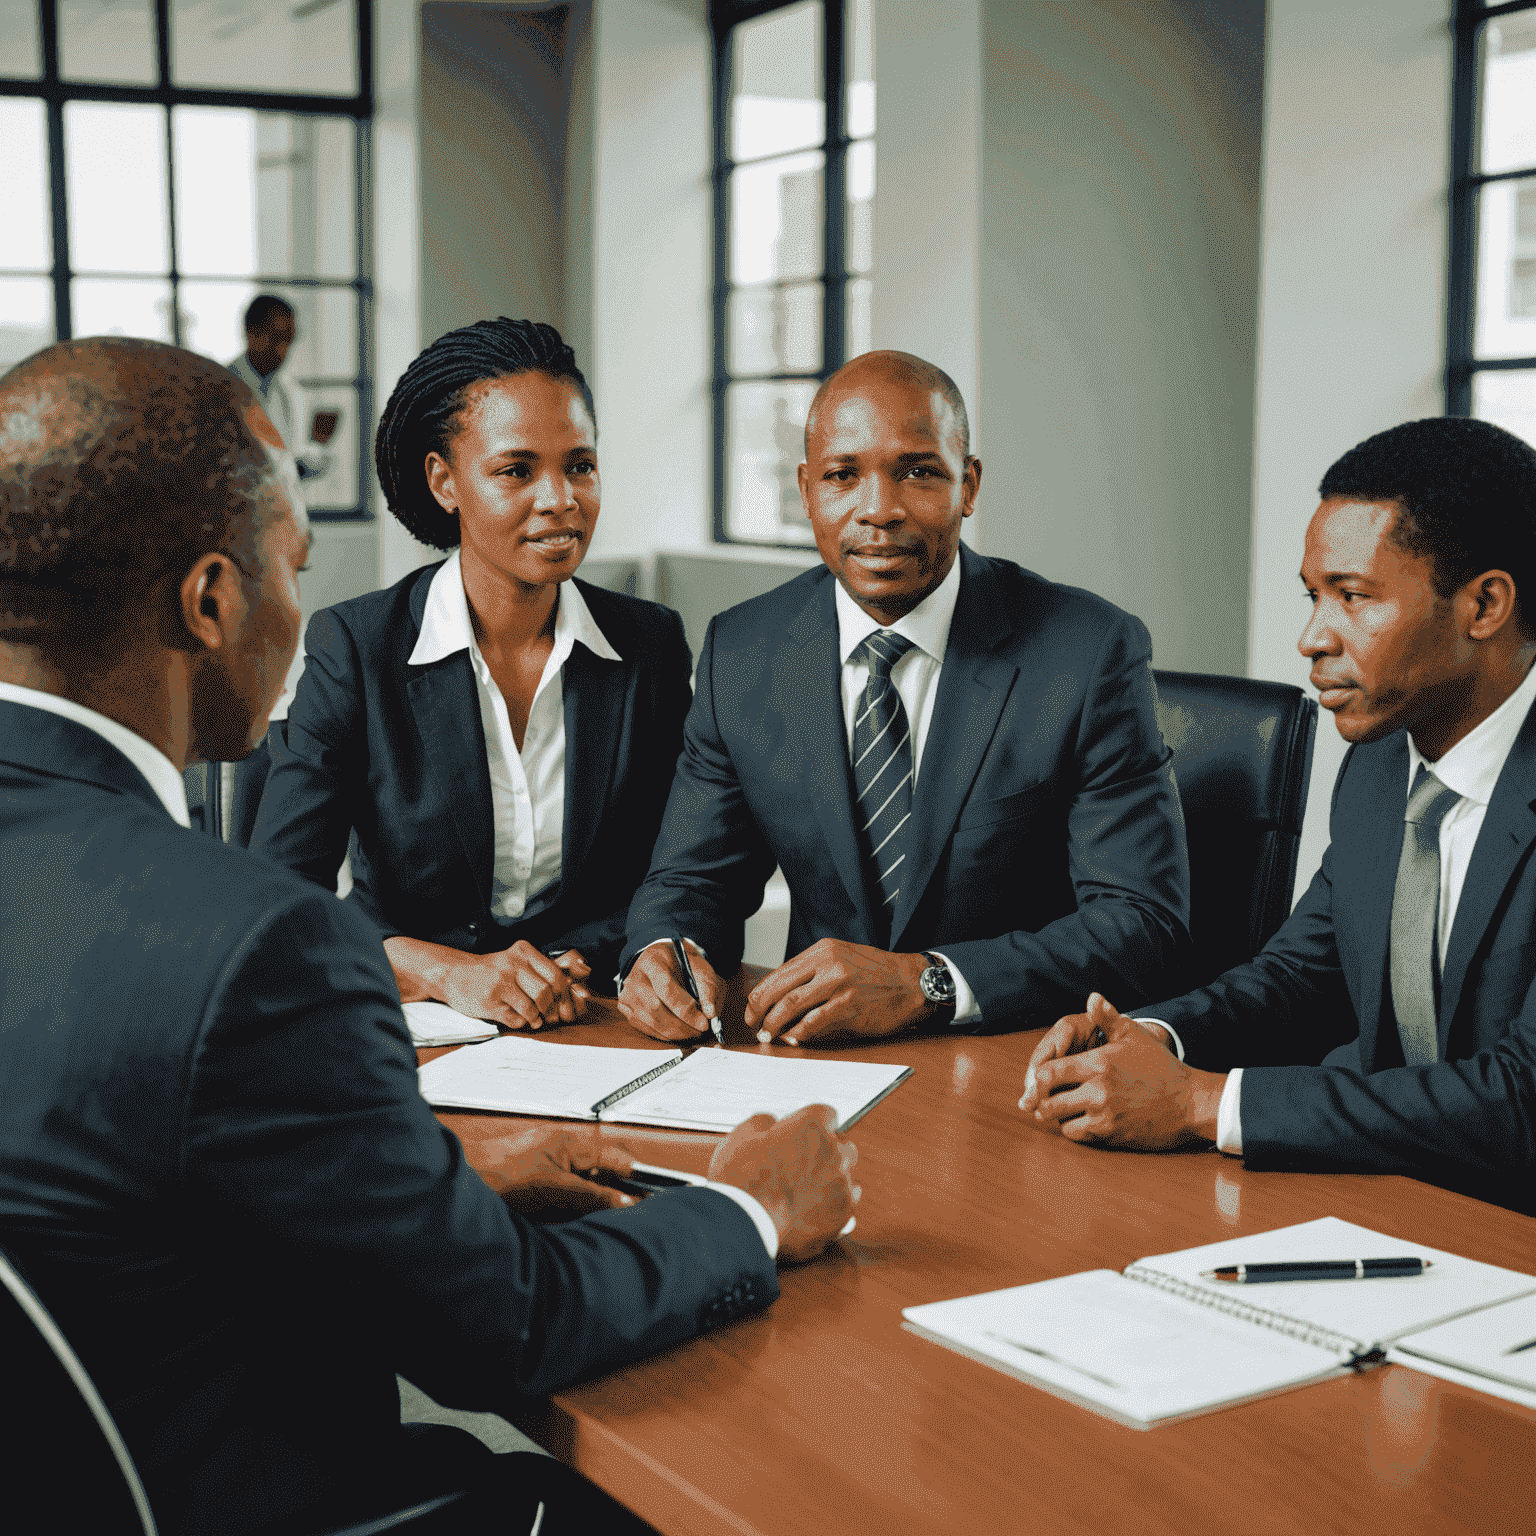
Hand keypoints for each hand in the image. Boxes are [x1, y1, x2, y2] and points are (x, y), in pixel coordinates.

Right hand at [441, 941, 588, 1029]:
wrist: (454, 974)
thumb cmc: (489, 971)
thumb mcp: (514, 961)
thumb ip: (537, 972)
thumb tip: (566, 992)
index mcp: (522, 952)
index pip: (555, 974)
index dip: (562, 992)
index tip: (561, 1001)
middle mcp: (512, 965)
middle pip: (545, 992)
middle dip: (549, 1008)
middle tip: (549, 1015)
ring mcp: (499, 983)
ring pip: (531, 1008)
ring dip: (535, 1018)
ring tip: (533, 1018)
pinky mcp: (489, 1002)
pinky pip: (515, 1019)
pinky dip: (520, 1023)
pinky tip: (516, 1018)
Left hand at [476, 1126, 640, 1219]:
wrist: (459, 1184)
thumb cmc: (497, 1173)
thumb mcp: (553, 1186)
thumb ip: (591, 1194)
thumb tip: (625, 1202)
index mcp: (572, 1144)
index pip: (617, 1159)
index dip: (636, 1179)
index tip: (651, 1201)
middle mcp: (564, 1155)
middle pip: (603, 1179)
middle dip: (614, 1201)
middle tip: (625, 1223)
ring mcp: (551, 1173)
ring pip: (585, 1195)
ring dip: (590, 1212)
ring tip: (593, 1228)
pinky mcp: (538, 1191)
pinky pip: (566, 1204)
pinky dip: (570, 1217)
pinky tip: (567, 1228)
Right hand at [618, 941, 721, 1040]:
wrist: (659, 960)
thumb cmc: (679, 962)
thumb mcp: (698, 966)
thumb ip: (707, 987)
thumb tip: (710, 1013)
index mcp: (652, 961)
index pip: (665, 988)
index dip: (685, 1009)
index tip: (704, 1022)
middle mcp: (634, 978)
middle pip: (655, 1008)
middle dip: (682, 1025)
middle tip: (701, 1031)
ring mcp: (627, 995)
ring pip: (651, 1022)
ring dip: (676, 1033)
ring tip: (694, 1033)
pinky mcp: (627, 1010)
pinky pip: (647, 1029)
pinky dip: (666, 1035)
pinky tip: (680, 1032)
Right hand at [708, 1104, 858, 1263]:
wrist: (743, 1226)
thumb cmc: (740, 1180)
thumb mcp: (742, 1135)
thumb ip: (765, 1121)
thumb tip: (773, 1123)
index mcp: (813, 1127)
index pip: (827, 1114)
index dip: (810, 1124)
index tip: (800, 1135)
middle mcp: (834, 1152)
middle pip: (840, 1143)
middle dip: (823, 1150)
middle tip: (798, 1164)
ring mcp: (842, 1185)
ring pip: (845, 1174)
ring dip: (829, 1177)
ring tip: (802, 1191)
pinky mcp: (843, 1214)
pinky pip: (847, 1202)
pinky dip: (832, 1204)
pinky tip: (809, 1208)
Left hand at [745, 939, 931, 1046]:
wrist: (913, 982)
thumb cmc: (878, 973)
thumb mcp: (842, 958)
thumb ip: (813, 974)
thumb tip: (782, 998)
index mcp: (822, 951)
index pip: (779, 973)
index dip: (760, 994)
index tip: (752, 1010)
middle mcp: (828, 964)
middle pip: (779, 989)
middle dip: (760, 1011)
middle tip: (754, 1026)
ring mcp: (839, 985)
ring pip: (792, 1005)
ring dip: (775, 1024)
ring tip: (769, 1035)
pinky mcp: (849, 1006)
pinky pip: (814, 1022)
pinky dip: (799, 1032)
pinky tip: (794, 1038)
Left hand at [1017, 993, 1224, 1149]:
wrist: (1190, 1102)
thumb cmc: (1161, 1066)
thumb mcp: (1134, 1035)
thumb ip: (1107, 1017)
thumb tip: (1092, 997)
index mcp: (1098, 1063)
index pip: (1048, 1073)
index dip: (1040, 1076)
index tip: (1044, 1077)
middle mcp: (1097, 1091)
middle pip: (1048, 1101)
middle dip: (1044, 1099)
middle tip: (1049, 1095)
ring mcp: (1104, 1116)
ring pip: (1061, 1122)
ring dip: (1059, 1115)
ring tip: (1066, 1106)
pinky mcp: (1112, 1136)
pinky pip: (1079, 1136)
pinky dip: (1075, 1129)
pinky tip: (1082, 1118)